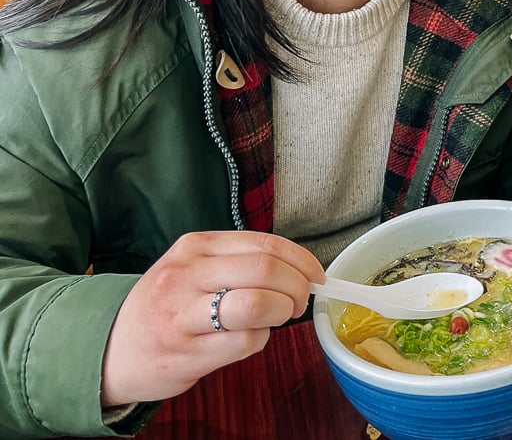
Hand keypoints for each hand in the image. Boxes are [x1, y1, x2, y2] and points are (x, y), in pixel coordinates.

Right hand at [100, 231, 323, 406]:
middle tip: (299, 301)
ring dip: (282, 312)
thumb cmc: (164, 306)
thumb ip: (238, 261)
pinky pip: (246, 342)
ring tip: (277, 317)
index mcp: (196, 247)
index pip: (266, 244)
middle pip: (267, 271)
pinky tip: (247, 339)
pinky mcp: (187, 353)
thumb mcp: (192, 268)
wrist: (108, 349)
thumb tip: (298, 268)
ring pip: (258, 305)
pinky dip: (260, 340)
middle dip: (297, 288)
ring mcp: (184, 315)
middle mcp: (188, 275)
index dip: (302, 260)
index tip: (316, 275)